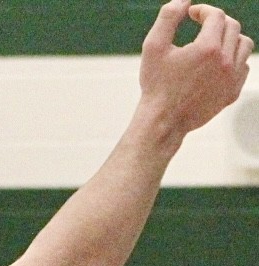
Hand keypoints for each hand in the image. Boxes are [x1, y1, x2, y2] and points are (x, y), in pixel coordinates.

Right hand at [139, 2, 250, 140]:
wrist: (162, 123)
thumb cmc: (155, 86)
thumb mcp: (153, 48)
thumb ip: (168, 17)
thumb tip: (184, 1)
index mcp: (207, 48)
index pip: (215, 16)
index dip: (203, 11)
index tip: (193, 15)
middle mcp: (225, 61)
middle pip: (232, 27)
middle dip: (217, 22)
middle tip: (202, 26)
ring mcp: (231, 78)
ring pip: (243, 45)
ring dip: (231, 38)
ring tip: (215, 43)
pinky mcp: (232, 92)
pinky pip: (244, 67)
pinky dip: (235, 60)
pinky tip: (219, 63)